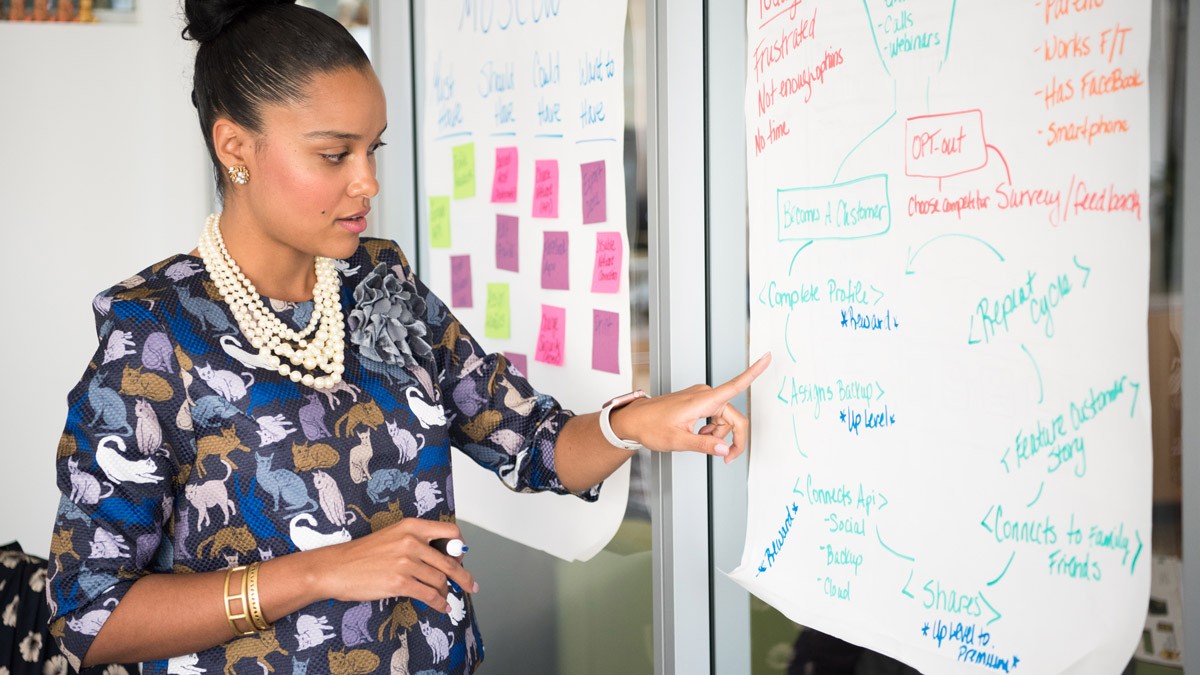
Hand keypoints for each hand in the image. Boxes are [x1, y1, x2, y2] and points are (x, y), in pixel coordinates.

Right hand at [312, 517, 476, 612]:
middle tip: (470, 585)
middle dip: (463, 576)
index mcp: (412, 526)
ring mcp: (406, 563)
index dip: (460, 548)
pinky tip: (442, 607)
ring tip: (446, 598)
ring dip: (447, 592)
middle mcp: (412, 542)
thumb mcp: (393, 536)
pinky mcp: (400, 583)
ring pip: (441, 580)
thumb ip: (417, 542)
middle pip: (451, 560)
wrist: (336, 568)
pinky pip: (430, 595)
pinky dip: (440, 603)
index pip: (450, 533)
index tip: (461, 558)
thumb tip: (442, 558)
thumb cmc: (362, 554)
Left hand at [611, 353, 770, 463]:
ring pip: (724, 419)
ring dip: (719, 434)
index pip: (735, 385)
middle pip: (733, 417)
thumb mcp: (678, 441)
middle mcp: (705, 395)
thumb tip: (726, 449)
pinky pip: (715, 416)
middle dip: (733, 438)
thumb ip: (705, 445)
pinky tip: (699, 435)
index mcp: (703, 400)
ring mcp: (701, 397)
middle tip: (727, 459)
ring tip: (701, 443)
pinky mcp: (697, 402)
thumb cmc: (651, 426)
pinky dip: (712, 429)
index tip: (768, 357)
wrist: (633, 420)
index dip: (754, 372)